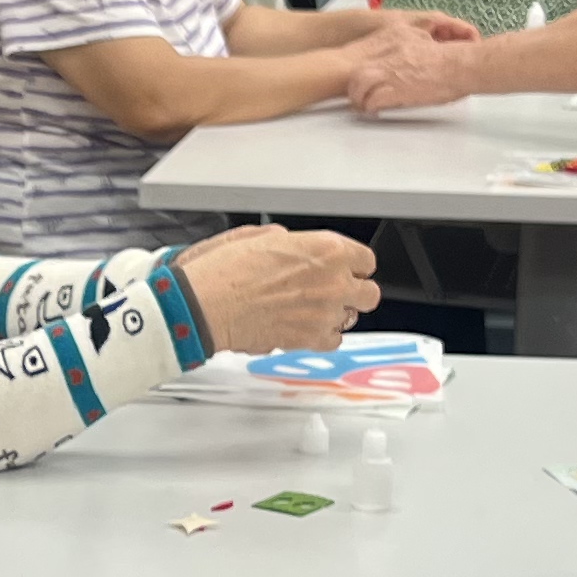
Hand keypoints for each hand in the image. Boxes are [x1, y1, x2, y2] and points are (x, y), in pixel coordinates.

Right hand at [174, 222, 379, 349]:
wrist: (207, 303)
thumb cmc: (225, 270)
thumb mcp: (262, 236)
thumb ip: (294, 242)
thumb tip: (295, 247)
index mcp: (327, 250)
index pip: (366, 260)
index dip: (352, 265)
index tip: (343, 269)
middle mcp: (334, 281)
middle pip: (369, 293)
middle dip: (354, 292)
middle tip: (334, 291)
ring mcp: (326, 313)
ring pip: (351, 318)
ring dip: (335, 314)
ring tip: (310, 309)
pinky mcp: (312, 339)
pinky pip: (333, 340)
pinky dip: (322, 335)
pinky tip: (305, 326)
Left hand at [343, 23, 480, 113]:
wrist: (461, 66)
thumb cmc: (450, 60)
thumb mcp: (425, 43)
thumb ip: (409, 50)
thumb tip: (403, 63)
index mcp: (397, 39)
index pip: (368, 53)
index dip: (363, 69)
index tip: (363, 78)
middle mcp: (390, 54)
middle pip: (358, 70)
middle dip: (355, 86)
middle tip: (357, 96)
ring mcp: (391, 71)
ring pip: (360, 84)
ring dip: (360, 98)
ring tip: (363, 106)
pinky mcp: (397, 89)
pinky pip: (374, 101)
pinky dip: (372, 107)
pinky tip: (375, 111)